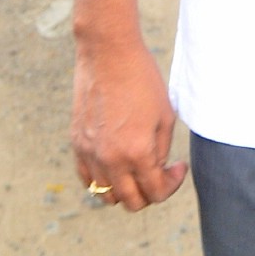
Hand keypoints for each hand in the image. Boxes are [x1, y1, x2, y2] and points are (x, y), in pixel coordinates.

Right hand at [70, 37, 187, 212]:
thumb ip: (160, 151)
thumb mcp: (165, 115)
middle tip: (160, 172)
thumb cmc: (142, 79)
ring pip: (106, 195)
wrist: (108, 53)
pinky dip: (102, 180)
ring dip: (125, 190)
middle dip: (151, 192)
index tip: (178, 166)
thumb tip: (155, 170)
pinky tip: (116, 163)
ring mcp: (90, 153)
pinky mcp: (77, 143)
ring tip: (137, 169)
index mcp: (137, 153)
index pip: (156, 193)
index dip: (172, 183)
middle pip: (131, 202)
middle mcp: (110, 159)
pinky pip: (87, 178)